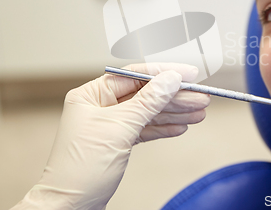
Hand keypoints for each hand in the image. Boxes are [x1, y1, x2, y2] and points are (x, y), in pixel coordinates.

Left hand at [12, 63, 208, 209]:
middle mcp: (100, 106)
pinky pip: (145, 129)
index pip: (134, 75)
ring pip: (148, 113)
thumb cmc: (81, 169)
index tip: (188, 73)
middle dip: (174, 96)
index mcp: (91, 95)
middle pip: (145, 94)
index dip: (164, 72)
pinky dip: (163, 128)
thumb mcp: (120, 129)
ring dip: (174, 112)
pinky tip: (181, 126)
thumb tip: (170, 79)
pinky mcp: (118, 142)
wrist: (70, 207)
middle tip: (200, 97)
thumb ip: (148, 102)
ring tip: (199, 112)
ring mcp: (110, 125)